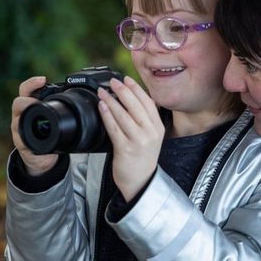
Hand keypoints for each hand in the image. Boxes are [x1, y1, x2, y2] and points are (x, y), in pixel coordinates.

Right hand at [11, 76, 58, 175]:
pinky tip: (30, 139)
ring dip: (23, 119)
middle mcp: (21, 115)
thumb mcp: (53, 117)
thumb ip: (61, 106)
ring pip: (16, 122)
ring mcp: (19, 130)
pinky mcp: (21, 144)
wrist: (41, 155)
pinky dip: (25, 140)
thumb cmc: (48, 133)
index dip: (32, 83)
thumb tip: (85, 95)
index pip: (25, 90)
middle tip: (35, 101)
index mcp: (30, 106)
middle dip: (26, 101)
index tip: (42, 79)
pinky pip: (21, 141)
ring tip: (34, 117)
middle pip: (17, 103)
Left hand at [97, 76, 163, 200]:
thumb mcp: (151, 136)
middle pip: (136, 106)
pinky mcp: (125, 149)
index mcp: (158, 127)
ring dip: (111, 100)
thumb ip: (145, 118)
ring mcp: (138, 141)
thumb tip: (133, 97)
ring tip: (102, 92)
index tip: (126, 79)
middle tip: (112, 81)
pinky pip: (114, 127)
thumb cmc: (143, 157)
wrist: (140, 181)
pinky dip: (107, 114)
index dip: (136, 88)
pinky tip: (102, 106)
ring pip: (123, 115)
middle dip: (123, 90)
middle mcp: (150, 133)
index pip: (148, 102)